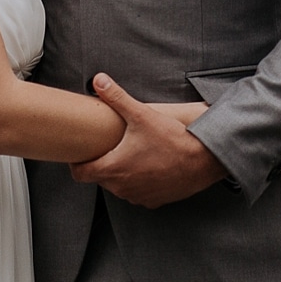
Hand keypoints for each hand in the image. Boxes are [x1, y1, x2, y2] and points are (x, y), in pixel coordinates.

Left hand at [70, 74, 227, 207]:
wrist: (203, 160)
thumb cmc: (172, 140)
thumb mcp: (141, 114)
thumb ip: (116, 97)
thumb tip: (99, 80)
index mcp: (112, 169)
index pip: (80, 174)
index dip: (77, 164)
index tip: (81, 153)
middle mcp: (122, 188)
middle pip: (100, 179)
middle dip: (102, 164)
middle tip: (110, 147)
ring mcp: (138, 197)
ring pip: (119, 187)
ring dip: (121, 174)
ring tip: (131, 155)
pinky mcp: (153, 201)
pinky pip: (138, 193)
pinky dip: (139, 182)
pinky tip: (148, 166)